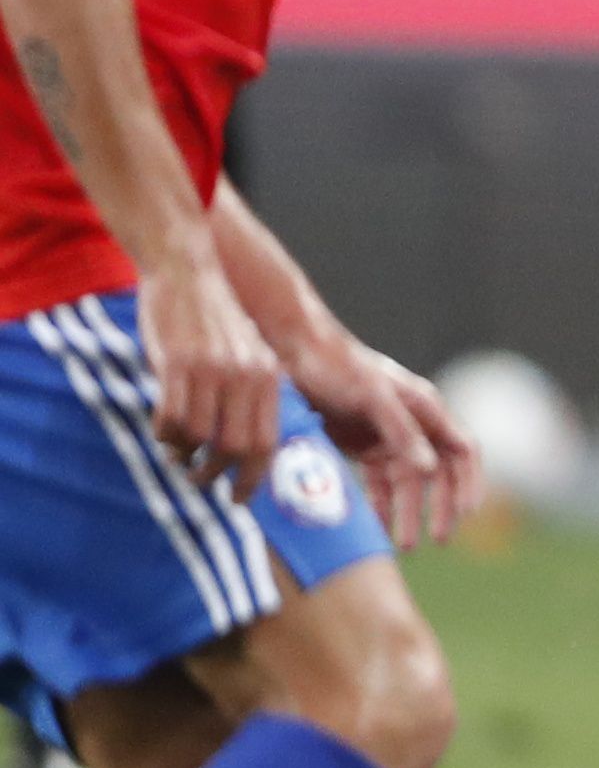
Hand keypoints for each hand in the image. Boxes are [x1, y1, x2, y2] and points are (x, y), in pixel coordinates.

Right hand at [135, 247, 281, 501]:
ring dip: (185, 455)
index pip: (268, 443)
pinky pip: (170, 416)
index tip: (239, 498)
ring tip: (179, 455)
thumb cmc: (214, 319)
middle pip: (236, 447)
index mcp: (268, 377)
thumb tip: (246, 448)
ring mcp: (211, 369)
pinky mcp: (176, 363)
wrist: (188, 269)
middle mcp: (245, 376)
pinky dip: (164, 434)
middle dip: (216, 474)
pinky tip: (162, 431)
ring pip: (200, 436)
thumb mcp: (248, 354)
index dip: (253, 477)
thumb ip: (252, 394)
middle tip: (201, 481)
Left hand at [295, 340, 480, 549]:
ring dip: (410, 513)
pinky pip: (378, 484)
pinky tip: (374, 528)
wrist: (290, 352)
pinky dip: (379, 506)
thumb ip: (401, 431)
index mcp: (426, 409)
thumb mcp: (372, 396)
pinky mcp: (362, 447)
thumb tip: (429, 469)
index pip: (464, 452)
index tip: (467, 513)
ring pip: (409, 484)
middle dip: (442, 507)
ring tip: (406, 546)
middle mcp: (414, 425)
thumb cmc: (336, 367)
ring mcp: (388, 438)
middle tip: (438, 539)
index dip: (471, 483)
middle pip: (441, 475)